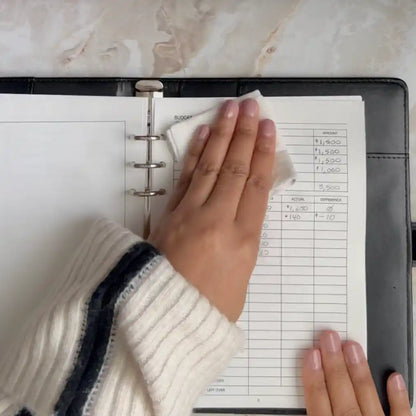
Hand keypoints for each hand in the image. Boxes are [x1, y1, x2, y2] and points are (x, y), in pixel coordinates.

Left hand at [149, 98, 275, 320]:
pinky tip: (203, 135)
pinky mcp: (168, 215)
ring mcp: (190, 214)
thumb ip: (245, 244)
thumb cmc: (208, 310)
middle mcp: (219, 220)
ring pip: (210, 167)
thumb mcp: (242, 281)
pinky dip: (194, 154)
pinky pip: (184, 178)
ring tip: (230, 110)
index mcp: (245, 240)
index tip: (268, 129)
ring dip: (222, 135)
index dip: (264, 153)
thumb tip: (243, 217)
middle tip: (251, 107)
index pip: (258, 185)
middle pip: (235, 169)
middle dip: (245, 134)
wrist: (163, 321)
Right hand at [303, 331, 410, 414]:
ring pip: (368, 400)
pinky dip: (399, 398)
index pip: (318, 406)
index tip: (312, 355)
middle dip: (335, 365)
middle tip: (329, 338)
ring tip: (352, 347)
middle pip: (343, 398)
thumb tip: (293, 408)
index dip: (314, 379)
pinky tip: (394, 377)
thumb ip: (315, 415)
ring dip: (359, 372)